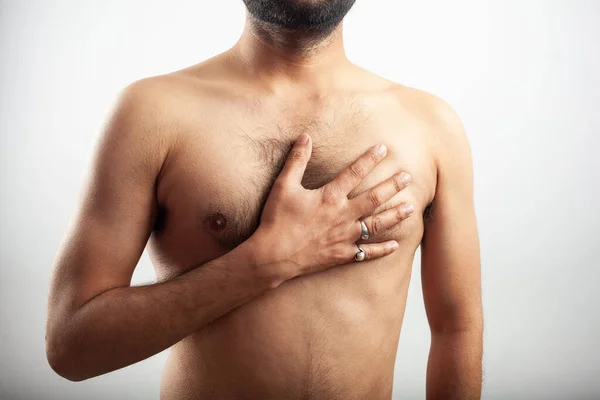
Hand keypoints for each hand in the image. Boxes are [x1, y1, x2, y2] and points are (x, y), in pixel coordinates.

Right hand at [251, 132, 413, 281]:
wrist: (273, 256)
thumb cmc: (277, 220)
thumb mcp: (283, 186)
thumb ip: (297, 160)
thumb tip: (305, 137)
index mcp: (330, 197)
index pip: (354, 173)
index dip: (370, 159)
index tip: (384, 149)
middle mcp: (343, 215)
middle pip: (374, 198)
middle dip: (393, 186)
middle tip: (409, 177)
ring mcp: (344, 237)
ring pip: (377, 224)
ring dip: (395, 215)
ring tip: (411, 208)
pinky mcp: (342, 254)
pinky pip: (367, 253)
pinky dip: (382, 249)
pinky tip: (396, 245)